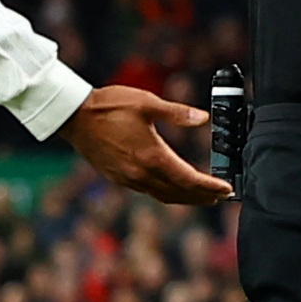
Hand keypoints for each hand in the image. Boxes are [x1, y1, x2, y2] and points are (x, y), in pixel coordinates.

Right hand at [64, 83, 228, 205]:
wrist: (74, 116)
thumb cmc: (109, 106)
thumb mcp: (147, 103)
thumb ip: (177, 113)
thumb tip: (204, 118)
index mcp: (152, 156)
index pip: (188, 179)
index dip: (210, 187)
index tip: (227, 189)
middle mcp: (141, 173)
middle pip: (178, 194)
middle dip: (202, 197)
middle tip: (220, 197)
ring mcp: (128, 178)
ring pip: (163, 196)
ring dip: (184, 198)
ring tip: (201, 196)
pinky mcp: (118, 177)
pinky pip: (148, 191)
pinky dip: (165, 193)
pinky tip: (170, 187)